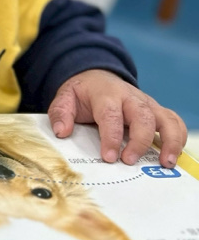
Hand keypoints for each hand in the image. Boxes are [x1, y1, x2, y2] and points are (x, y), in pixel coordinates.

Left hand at [47, 69, 186, 168]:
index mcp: (106, 94)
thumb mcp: (65, 97)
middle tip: (130, 161)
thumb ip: (61, 113)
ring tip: (165, 163)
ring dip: (169, 140)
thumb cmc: (83, 93)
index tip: (109, 157)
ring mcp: (147, 104)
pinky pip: (174, 122)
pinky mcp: (156, 111)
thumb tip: (62, 131)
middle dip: (139, 141)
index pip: (111, 114)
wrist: (98, 77)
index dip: (112, 137)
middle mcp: (130, 98)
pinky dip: (178, 138)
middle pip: (143, 116)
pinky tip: (172, 156)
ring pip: (165, 118)